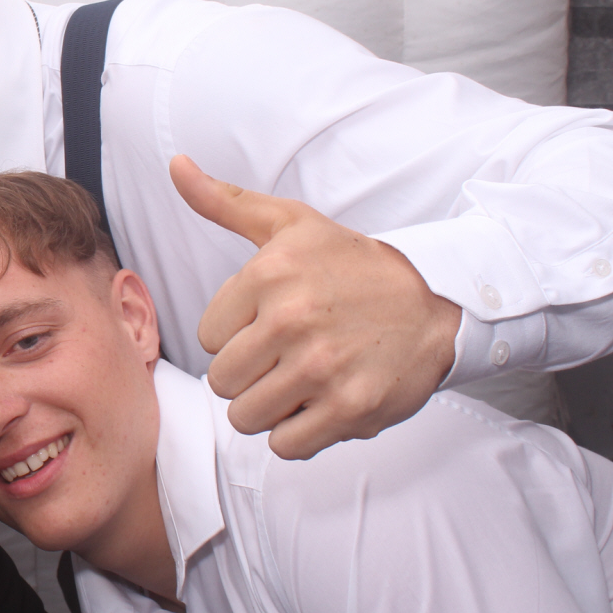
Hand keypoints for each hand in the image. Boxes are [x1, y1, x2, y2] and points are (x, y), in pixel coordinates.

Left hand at [170, 154, 461, 459]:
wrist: (435, 300)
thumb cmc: (351, 265)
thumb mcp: (289, 224)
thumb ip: (224, 202)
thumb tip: (176, 166)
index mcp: (268, 275)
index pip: (208, 337)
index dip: (235, 335)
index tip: (269, 322)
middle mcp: (291, 321)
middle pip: (222, 382)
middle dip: (248, 375)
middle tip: (286, 356)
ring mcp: (321, 368)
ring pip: (247, 418)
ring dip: (270, 407)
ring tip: (301, 380)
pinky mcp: (350, 409)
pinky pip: (286, 446)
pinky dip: (299, 433)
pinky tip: (321, 402)